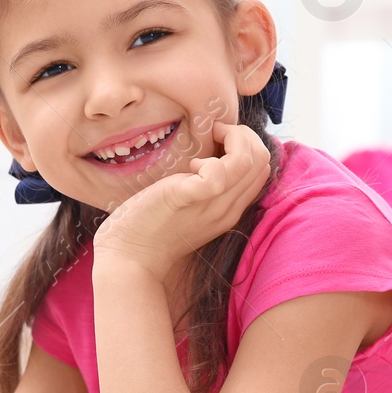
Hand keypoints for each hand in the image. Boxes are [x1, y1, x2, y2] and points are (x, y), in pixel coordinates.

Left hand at [93, 119, 270, 279]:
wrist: (129, 257)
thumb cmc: (152, 225)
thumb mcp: (190, 205)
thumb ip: (206, 187)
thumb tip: (211, 155)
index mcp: (231, 209)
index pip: (262, 166)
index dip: (246, 144)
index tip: (216, 142)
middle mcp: (229, 209)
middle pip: (262, 159)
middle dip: (241, 135)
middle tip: (211, 137)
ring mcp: (212, 206)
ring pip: (250, 160)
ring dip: (231, 139)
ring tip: (204, 146)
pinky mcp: (188, 198)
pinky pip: (218, 174)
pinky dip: (209, 160)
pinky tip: (191, 165)